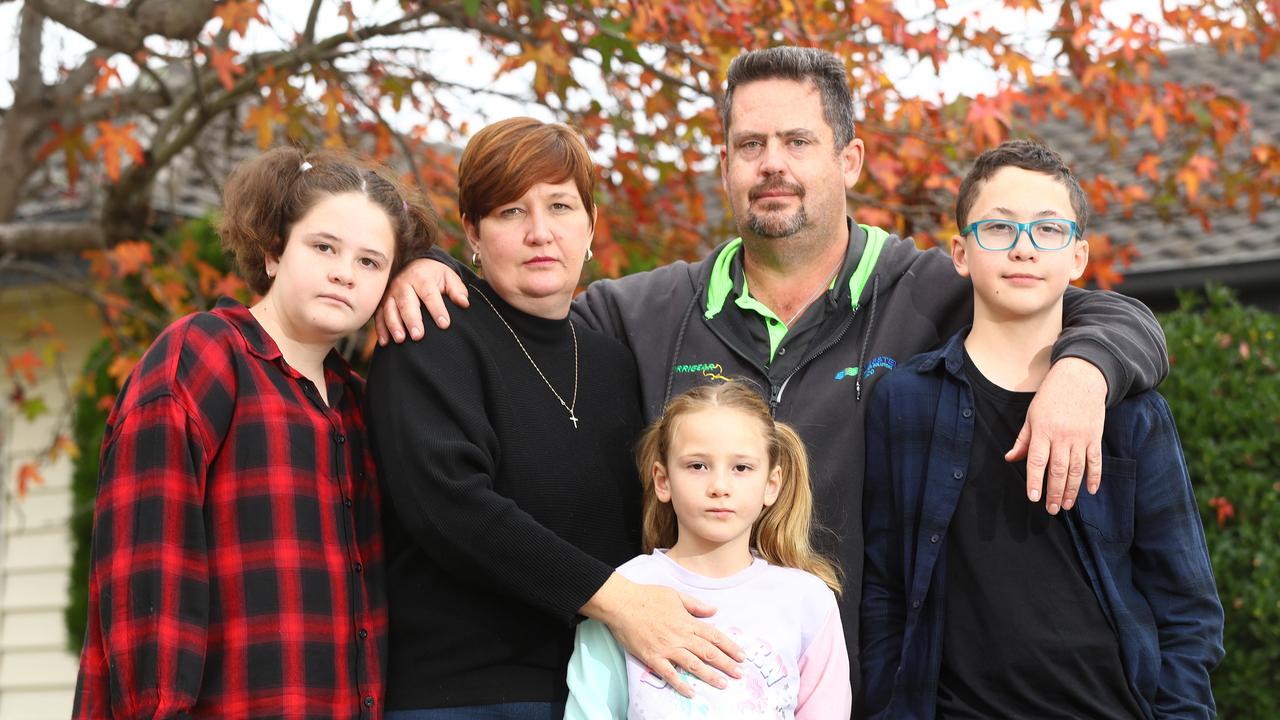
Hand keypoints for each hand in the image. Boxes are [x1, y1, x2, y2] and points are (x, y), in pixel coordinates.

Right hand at [374, 258, 468, 344]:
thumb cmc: (434, 276)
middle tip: (418, 336)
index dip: (437, 309)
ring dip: (394, 325)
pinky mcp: (382, 301)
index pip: (429, 294)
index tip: (444, 324)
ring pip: (390, 309)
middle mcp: (403, 284)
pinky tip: (385, 342)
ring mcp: (391, 293)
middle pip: (407, 303)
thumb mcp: (448, 277)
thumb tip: (464, 303)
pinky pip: (379, 314)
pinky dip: (380, 328)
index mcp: (422, 278)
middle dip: (412, 320)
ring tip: (401, 339)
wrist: (414, 265)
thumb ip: (457, 290)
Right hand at [581, 574, 742, 697]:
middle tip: (740, 674)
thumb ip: (695, 605)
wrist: (622, 604)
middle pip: (708, 652)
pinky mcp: (652, 657)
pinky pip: (669, 674)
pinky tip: (691, 692)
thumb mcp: (675, 595)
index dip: (730, 647)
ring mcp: (667, 648)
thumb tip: (714, 610)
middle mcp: (680, 636)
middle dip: (726, 664)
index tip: (741, 656)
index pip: (714, 636)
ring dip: (709, 675)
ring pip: (693, 664)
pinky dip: (681, 684)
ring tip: (723, 684)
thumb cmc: (647, 596)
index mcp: (687, 621)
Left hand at [1006, 357, 1107, 513]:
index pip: (1036, 460)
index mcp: (1042, 430)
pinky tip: (1090, 490)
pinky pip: (1096, 461)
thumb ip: (1023, 440)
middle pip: (1058, 470)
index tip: (1033, 497)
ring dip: (1072, 490)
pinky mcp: (1095, 437)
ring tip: (1067, 505)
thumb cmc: (1051, 397)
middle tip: (1052, 509)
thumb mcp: (1032, 415)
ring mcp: (1080, 437)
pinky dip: (1094, 477)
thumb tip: (1010, 459)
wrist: (1080, 377)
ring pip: (1077, 469)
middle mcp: (1062, 436)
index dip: (1034, 480)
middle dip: (1055, 492)